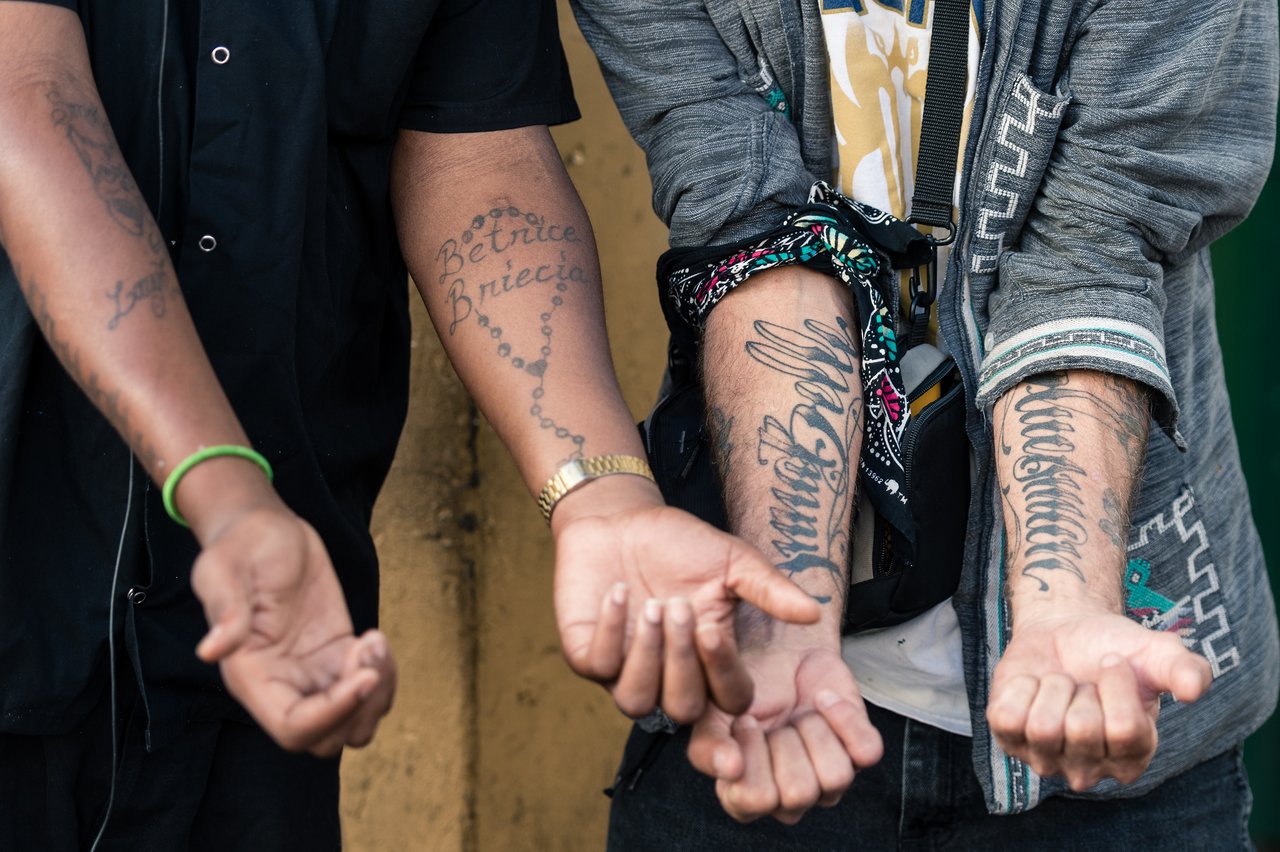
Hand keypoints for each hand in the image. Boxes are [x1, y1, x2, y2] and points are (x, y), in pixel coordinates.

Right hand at [189, 502, 396, 756]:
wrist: (264, 529)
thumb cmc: (240, 546)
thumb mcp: (225, 570)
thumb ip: (225, 611)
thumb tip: (212, 651)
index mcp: (250, 677)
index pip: (293, 728)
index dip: (331, 714)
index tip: (363, 675)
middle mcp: (281, 685)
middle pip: (327, 740)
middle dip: (360, 708)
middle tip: (367, 652)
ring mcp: (312, 674)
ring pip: (353, 722)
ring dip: (377, 695)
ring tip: (374, 642)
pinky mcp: (336, 655)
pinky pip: (368, 689)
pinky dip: (383, 674)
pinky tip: (376, 638)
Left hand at [552, 478, 820, 722]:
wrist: (622, 519)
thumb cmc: (680, 543)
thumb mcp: (732, 561)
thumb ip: (769, 589)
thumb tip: (813, 612)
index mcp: (710, 661)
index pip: (728, 699)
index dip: (724, 676)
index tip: (714, 630)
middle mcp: (669, 676)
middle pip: (683, 709)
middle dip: (682, 660)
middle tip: (681, 606)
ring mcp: (625, 670)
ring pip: (637, 702)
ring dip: (647, 655)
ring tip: (653, 604)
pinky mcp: (586, 655)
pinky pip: (598, 666)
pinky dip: (610, 631)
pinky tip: (618, 592)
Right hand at [686, 644, 881, 823]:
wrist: (778, 647)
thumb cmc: (741, 686)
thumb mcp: (712, 712)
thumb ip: (709, 745)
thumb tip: (729, 768)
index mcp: (745, 796)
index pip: (755, 800)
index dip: (753, 756)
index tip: (747, 720)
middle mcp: (789, 798)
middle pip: (799, 793)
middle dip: (784, 741)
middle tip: (775, 717)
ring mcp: (828, 780)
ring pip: (836, 778)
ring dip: (813, 730)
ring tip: (798, 713)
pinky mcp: (860, 752)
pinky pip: (866, 752)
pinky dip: (843, 716)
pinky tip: (823, 700)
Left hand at [986, 605, 1211, 790]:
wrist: (1064, 630)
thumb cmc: (1114, 648)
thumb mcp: (1157, 653)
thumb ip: (1186, 669)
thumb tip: (1194, 690)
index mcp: (1134, 757)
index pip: (1125, 730)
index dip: (1117, 683)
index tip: (1113, 662)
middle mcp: (1090, 771)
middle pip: (1081, 729)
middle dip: (1081, 687)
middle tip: (1083, 681)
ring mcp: (1046, 760)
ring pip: (1042, 728)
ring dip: (1050, 687)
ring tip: (1060, 684)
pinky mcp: (1010, 740)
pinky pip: (1007, 717)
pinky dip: (1019, 687)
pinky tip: (1033, 685)